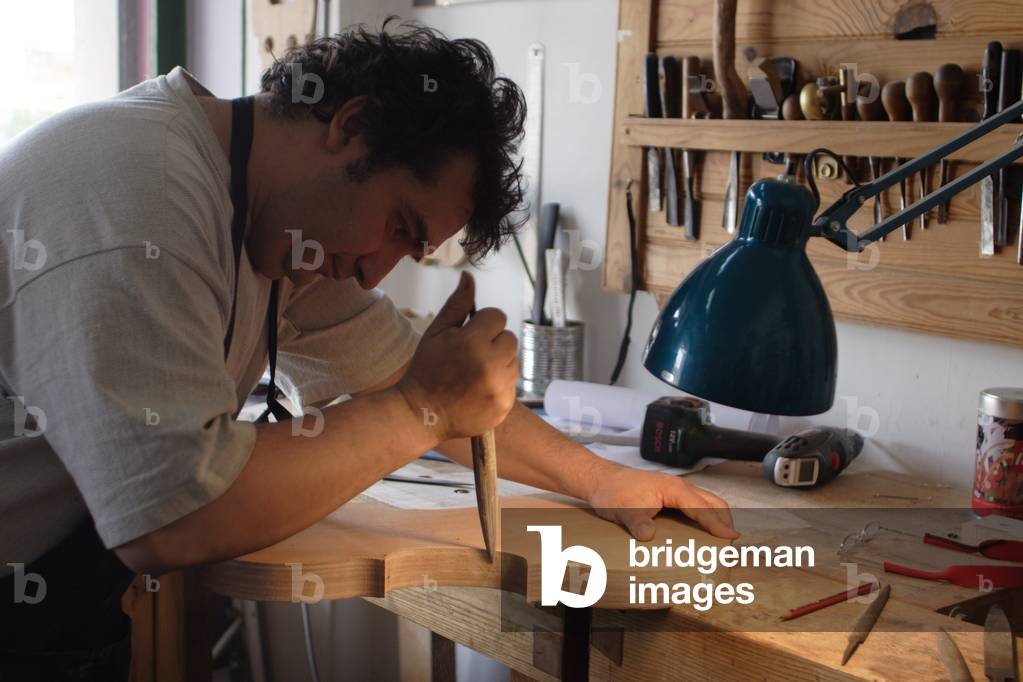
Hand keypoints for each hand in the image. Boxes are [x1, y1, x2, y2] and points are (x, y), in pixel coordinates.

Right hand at [397, 272, 518, 441]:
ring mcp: (499, 387)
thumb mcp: (436, 332)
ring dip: (499, 364)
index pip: (497, 317)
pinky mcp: (504, 405)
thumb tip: (469, 276)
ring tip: (474, 375)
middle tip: (471, 357)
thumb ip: (458, 304)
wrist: (422, 413)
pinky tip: (478, 390)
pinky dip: (499, 386)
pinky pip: (511, 385)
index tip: (468, 336)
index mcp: (473, 341)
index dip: (483, 324)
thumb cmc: (427, 368)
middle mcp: (491, 363)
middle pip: (510, 339)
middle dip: (493, 344)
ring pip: (513, 362)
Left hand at [585, 463, 739, 540]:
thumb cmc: (613, 492)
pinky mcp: (670, 495)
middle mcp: (680, 487)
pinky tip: (703, 531)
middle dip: (726, 521)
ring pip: (707, 502)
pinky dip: (706, 516)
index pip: (703, 508)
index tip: (731, 539)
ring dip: (718, 518)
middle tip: (731, 545)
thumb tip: (649, 537)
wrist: (601, 479)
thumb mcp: (623, 510)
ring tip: (723, 539)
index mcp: (674, 489)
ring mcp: (676, 490)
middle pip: (714, 503)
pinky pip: (696, 505)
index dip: (718, 525)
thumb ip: (637, 523)